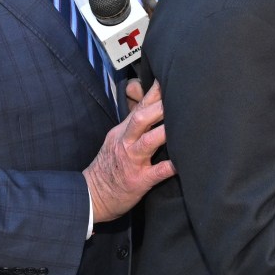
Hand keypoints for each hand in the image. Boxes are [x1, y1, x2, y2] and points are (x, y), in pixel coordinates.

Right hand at [83, 81, 175, 222]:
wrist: (91, 195)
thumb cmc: (108, 168)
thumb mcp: (116, 142)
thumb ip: (132, 127)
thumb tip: (151, 110)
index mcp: (121, 132)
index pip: (139, 108)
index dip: (153, 93)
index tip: (168, 79)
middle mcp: (125, 143)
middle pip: (142, 119)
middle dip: (160, 107)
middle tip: (180, 97)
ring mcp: (131, 161)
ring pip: (148, 142)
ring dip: (165, 133)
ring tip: (183, 124)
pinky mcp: (138, 181)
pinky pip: (156, 173)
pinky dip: (169, 167)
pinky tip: (181, 164)